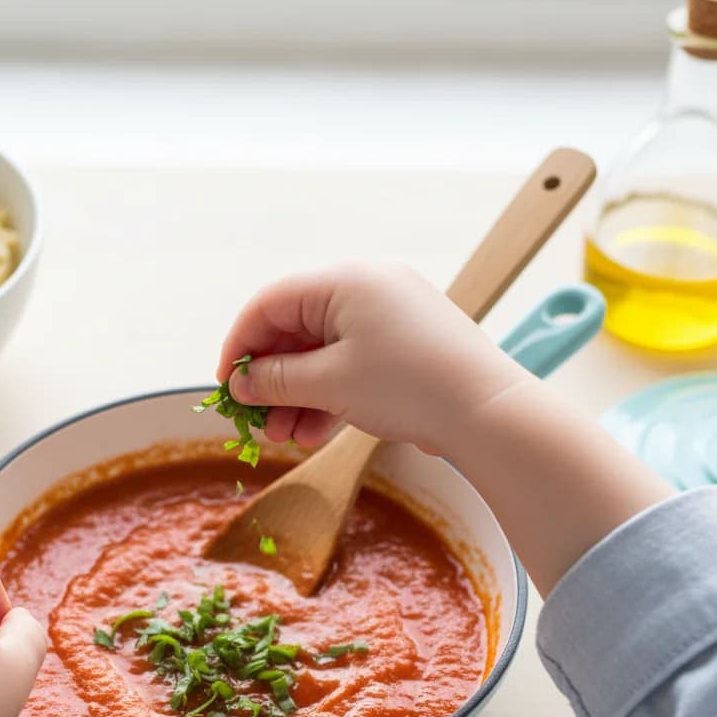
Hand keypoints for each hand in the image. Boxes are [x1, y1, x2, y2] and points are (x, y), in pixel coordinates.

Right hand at [217, 264, 530, 455]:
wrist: (489, 413)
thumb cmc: (410, 386)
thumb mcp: (330, 383)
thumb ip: (275, 380)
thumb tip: (241, 384)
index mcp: (345, 280)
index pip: (269, 304)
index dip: (240, 346)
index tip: (227, 387)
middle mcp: (365, 287)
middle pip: (294, 330)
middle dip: (272, 380)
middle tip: (257, 422)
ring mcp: (388, 315)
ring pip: (322, 352)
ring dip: (298, 395)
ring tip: (286, 436)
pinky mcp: (403, 344)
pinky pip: (350, 363)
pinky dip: (329, 394)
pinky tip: (314, 431)